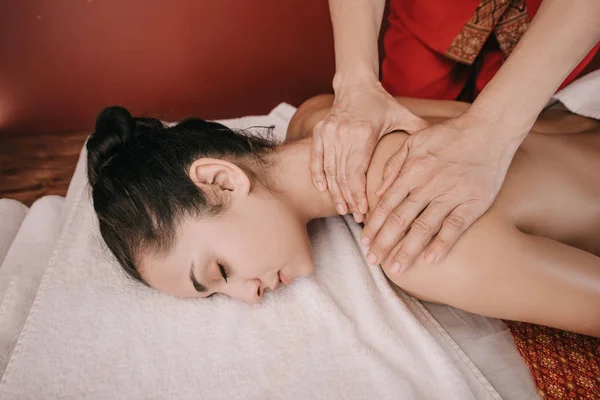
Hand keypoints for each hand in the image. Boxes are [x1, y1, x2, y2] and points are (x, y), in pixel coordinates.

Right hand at [310, 80, 427, 221]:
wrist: (355, 85)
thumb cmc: (380, 103)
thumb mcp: (401, 114)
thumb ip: (418, 129)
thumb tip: (439, 146)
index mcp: (363, 133)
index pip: (357, 171)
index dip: (358, 194)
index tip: (363, 210)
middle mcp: (343, 134)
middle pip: (343, 175)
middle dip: (349, 198)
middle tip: (355, 216)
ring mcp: (329, 133)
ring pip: (330, 170)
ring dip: (335, 192)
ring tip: (342, 209)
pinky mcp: (320, 132)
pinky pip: (316, 159)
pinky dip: (318, 175)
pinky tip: (323, 189)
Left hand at [362, 110, 523, 272]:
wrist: (489, 130)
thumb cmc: (450, 135)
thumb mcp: (415, 140)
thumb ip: (394, 164)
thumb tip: (378, 190)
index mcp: (412, 172)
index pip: (386, 205)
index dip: (374, 226)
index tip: (365, 242)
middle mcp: (428, 186)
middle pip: (399, 220)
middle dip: (383, 243)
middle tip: (372, 260)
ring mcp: (451, 196)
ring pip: (423, 228)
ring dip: (407, 250)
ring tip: (395, 268)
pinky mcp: (473, 203)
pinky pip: (454, 227)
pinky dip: (442, 244)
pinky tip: (430, 260)